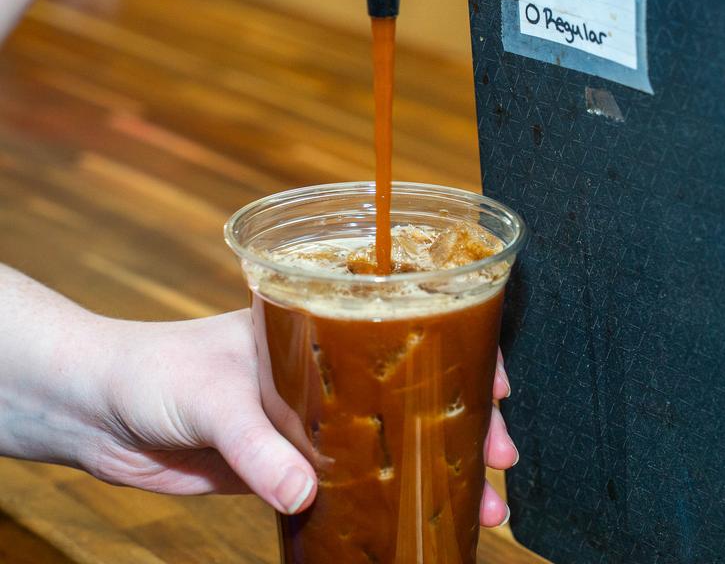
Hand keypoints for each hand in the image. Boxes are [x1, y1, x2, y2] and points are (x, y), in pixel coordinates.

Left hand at [90, 311, 518, 525]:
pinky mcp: (282, 463)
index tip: (496, 385)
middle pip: (409, 391)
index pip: (402, 328)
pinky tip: (408, 523)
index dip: (458, 352)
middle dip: (460, 423)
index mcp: (313, 328)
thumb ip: (256, 444)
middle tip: (498, 461)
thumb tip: (306, 492)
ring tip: (475, 505)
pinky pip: (344, 483)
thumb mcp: (210, 393)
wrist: (99, 408)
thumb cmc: (153, 369)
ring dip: (430, 470)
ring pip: (387, 441)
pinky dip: (380, 502)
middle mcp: (321, 371)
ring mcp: (306, 420)